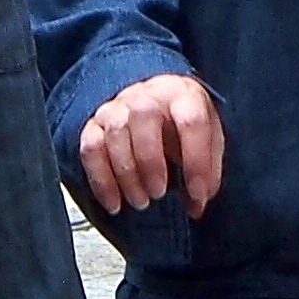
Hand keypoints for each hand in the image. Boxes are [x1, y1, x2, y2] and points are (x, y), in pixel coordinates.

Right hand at [77, 70, 224, 215]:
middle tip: (159, 193)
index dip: (197, 161)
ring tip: (141, 201)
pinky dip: (101, 181)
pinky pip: (91, 149)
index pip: (191, 121)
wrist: (153, 103)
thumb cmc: (181, 124)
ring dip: (127, 174)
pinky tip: (114, 203)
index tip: (198, 194)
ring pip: (115, 134)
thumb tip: (197, 204)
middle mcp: (147, 96)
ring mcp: (117, 107)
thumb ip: (208, 170)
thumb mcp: (207, 139)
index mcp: (182, 94)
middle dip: (151, 163)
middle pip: (144, 118)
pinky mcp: (95, 124)